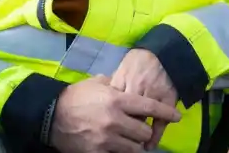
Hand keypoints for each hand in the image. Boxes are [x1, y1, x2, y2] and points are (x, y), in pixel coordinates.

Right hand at [49, 74, 180, 152]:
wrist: (51, 115)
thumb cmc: (76, 96)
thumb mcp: (96, 83)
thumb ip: (115, 84)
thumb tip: (125, 84)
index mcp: (117, 100)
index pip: (150, 108)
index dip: (167, 113)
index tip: (177, 116)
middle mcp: (115, 120)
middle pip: (144, 133)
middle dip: (145, 134)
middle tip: (142, 133)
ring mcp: (106, 139)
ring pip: (135, 149)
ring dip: (136, 147)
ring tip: (134, 144)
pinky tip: (119, 149)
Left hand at [111, 49, 178, 149]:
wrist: (164, 51)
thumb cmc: (140, 59)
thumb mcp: (123, 68)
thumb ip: (113, 83)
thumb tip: (102, 97)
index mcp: (123, 80)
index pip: (112, 105)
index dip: (108, 119)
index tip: (104, 130)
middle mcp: (136, 88)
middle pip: (125, 116)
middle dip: (121, 130)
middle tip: (118, 141)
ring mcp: (152, 94)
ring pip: (142, 120)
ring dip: (137, 136)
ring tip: (134, 147)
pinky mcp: (167, 98)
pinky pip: (161, 121)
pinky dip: (156, 135)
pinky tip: (151, 145)